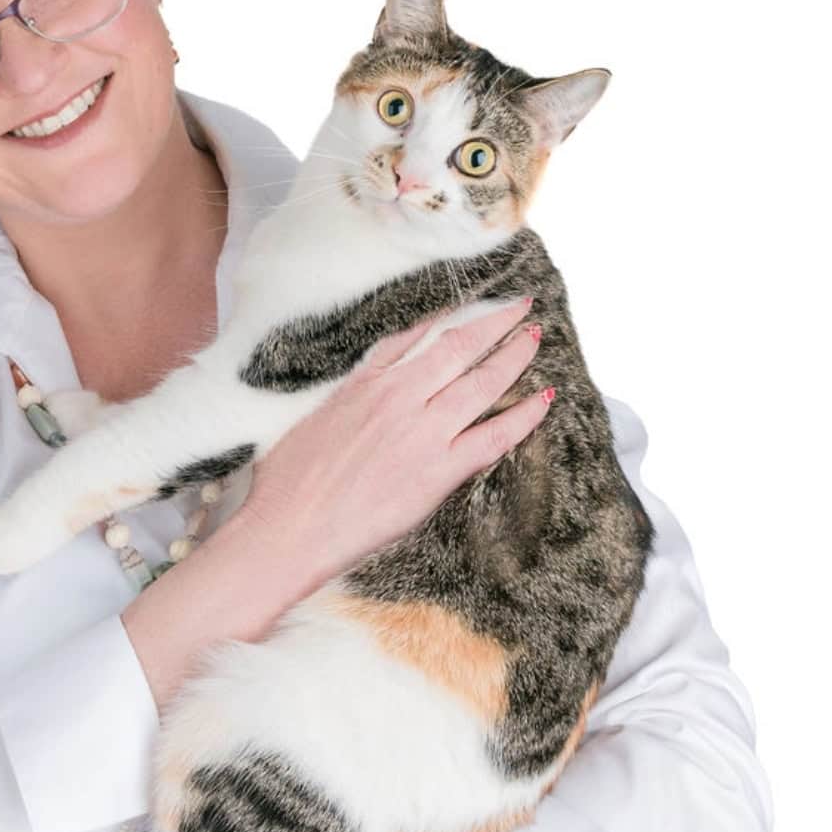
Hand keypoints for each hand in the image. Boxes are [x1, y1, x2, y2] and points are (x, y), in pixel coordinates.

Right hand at [240, 296, 548, 588]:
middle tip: (521, 307)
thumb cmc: (287, 481)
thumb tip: (366, 389)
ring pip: (482, 382)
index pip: (417, 335)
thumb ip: (350, 396)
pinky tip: (544, 398)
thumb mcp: (315, 417)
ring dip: (514, 356)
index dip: (450, 316)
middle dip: (495, 323)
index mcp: (365, 382)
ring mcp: (421, 432)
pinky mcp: (438, 471)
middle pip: (458, 347)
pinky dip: (524, 415)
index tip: (470, 305)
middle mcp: (398, 397)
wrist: (289, 526)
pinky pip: (494, 436)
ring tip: (535, 338)